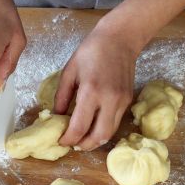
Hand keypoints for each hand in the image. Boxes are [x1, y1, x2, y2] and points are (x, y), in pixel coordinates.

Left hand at [55, 24, 139, 150]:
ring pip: (110, 133)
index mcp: (91, 91)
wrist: (120, 38)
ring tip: (82, 137)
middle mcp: (109, 100)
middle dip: (84, 145)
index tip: (60, 140)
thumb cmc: (91, 50)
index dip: (68, 139)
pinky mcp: (128, 100)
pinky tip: (93, 124)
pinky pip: (115, 122)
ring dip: (95, 140)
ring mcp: (122, 101)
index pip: (79, 127)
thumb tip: (56, 117)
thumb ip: (62, 97)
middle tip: (72, 144)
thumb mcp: (69, 71)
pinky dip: (103, 128)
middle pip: (98, 137)